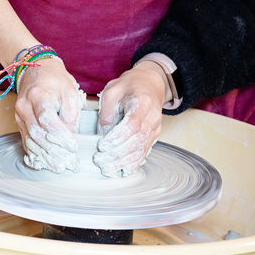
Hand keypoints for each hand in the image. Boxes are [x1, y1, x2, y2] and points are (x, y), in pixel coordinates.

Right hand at [13, 56, 84, 172]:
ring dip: (45, 156)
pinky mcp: (18, 122)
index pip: (47, 121)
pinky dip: (36, 153)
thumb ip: (70, 114)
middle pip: (37, 134)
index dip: (61, 136)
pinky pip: (25, 140)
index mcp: (38, 96)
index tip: (73, 147)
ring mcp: (19, 115)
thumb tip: (71, 135)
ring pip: (30, 140)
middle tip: (68, 162)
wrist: (35, 69)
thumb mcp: (69, 91)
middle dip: (53, 151)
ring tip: (58, 166)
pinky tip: (45, 162)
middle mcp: (24, 106)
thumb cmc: (55, 80)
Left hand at [94, 62, 167, 176]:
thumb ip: (107, 110)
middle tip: (100, 161)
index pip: (132, 125)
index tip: (102, 146)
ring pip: (141, 150)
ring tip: (108, 169)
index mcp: (143, 103)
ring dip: (124, 162)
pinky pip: (145, 152)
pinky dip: (134, 163)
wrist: (150, 84)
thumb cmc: (130, 86)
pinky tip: (123, 170)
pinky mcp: (153, 136)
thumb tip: (103, 132)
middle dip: (117, 154)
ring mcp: (155, 128)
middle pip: (136, 141)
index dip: (117, 138)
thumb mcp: (113, 90)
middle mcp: (152, 118)